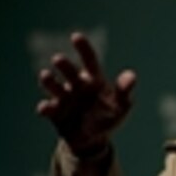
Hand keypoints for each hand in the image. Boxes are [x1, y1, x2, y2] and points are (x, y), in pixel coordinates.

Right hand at [36, 32, 135, 155]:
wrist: (91, 139)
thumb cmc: (108, 117)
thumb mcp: (121, 106)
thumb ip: (124, 91)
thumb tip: (131, 76)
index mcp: (94, 80)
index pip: (89, 60)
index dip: (83, 48)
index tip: (76, 36)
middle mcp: (76, 85)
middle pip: (69, 71)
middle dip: (64, 65)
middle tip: (58, 60)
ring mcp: (63, 97)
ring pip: (54, 85)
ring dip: (49, 81)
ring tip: (46, 75)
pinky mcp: (54, 113)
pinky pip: (47, 109)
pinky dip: (45, 107)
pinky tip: (44, 108)